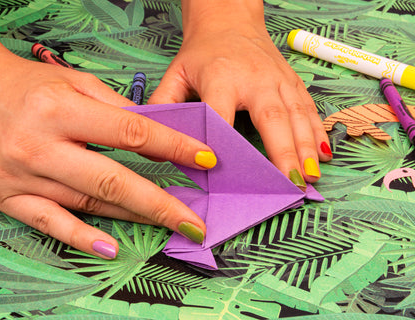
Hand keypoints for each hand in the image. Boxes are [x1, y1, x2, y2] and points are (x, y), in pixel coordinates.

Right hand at [0, 51, 215, 258]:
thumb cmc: (28, 85)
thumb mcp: (75, 82)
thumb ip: (117, 109)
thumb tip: (157, 136)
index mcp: (59, 109)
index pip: (130, 132)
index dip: (173, 147)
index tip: (205, 159)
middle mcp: (38, 146)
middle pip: (113, 180)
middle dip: (160, 203)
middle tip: (194, 222)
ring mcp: (20, 177)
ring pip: (89, 202)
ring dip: (133, 217)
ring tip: (168, 225)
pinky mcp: (6, 197)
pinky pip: (50, 223)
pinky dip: (82, 238)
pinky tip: (112, 248)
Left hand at [149, 2, 331, 185]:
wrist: (229, 19)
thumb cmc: (202, 52)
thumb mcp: (176, 74)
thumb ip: (163, 106)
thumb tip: (155, 146)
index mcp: (221, 78)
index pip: (223, 115)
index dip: (226, 143)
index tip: (233, 173)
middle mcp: (255, 79)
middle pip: (272, 118)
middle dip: (284, 154)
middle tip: (292, 183)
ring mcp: (278, 80)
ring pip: (297, 116)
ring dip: (306, 148)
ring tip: (311, 177)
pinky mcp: (292, 81)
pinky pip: (309, 109)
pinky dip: (318, 132)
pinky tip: (323, 155)